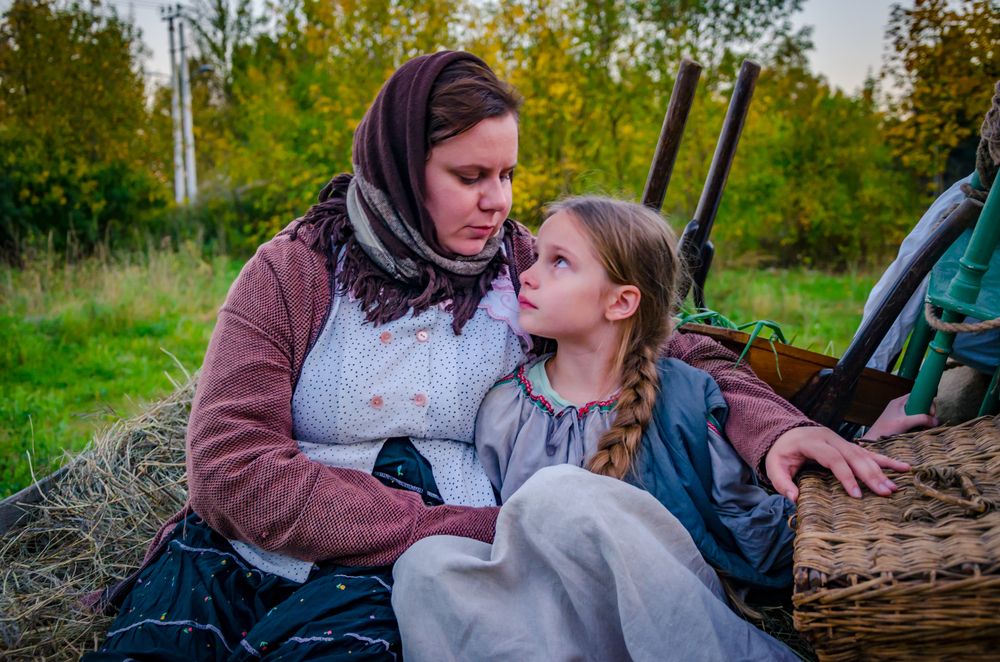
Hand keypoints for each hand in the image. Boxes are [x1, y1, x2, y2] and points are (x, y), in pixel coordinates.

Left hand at [764, 425, 909, 502]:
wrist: (785, 432)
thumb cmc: (781, 453)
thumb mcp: (774, 466)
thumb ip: (782, 483)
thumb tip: (794, 499)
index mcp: (811, 442)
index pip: (832, 458)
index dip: (845, 475)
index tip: (856, 495)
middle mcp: (829, 438)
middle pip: (853, 455)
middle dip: (870, 475)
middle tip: (884, 493)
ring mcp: (841, 440)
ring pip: (864, 454)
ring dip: (880, 471)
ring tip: (894, 488)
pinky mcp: (848, 445)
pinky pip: (870, 452)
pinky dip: (886, 460)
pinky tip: (904, 467)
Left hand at [862, 394, 938, 439]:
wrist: (873, 441)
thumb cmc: (885, 429)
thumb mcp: (905, 422)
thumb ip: (921, 419)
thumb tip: (937, 420)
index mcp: (899, 401)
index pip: (918, 395)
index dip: (927, 403)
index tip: (931, 413)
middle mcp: (900, 406)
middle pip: (919, 406)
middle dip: (926, 414)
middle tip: (929, 423)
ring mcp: (900, 415)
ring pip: (917, 415)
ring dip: (923, 422)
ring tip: (923, 429)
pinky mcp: (900, 424)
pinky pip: (914, 422)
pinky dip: (918, 426)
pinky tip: (918, 432)